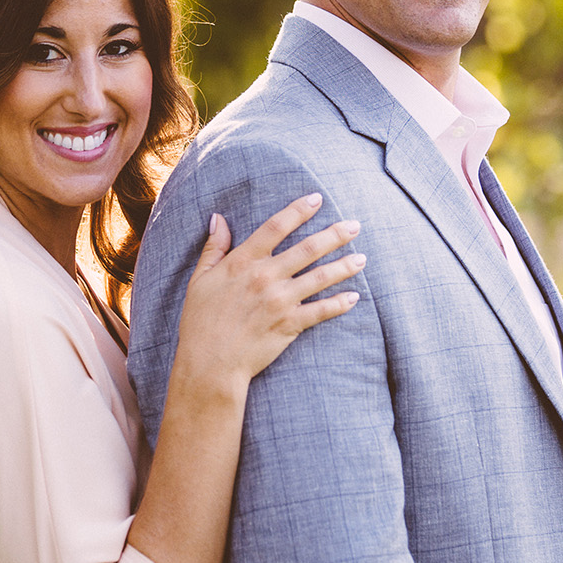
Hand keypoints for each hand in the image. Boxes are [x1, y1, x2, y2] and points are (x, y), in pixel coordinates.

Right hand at [171, 193, 363, 394]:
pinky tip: (354, 296)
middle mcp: (265, 277)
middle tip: (355, 225)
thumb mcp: (201, 279)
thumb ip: (214, 247)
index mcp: (243, 262)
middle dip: (334, 234)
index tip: (317, 199)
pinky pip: (321, 311)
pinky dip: (339, 304)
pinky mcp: (289, 325)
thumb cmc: (200, 321)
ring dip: (344, 266)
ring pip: (320, 277)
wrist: (209, 363)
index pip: (275, 227)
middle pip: (307, 248)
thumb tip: (218, 218)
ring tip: (362, 258)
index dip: (298, 210)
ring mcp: (280, 301)